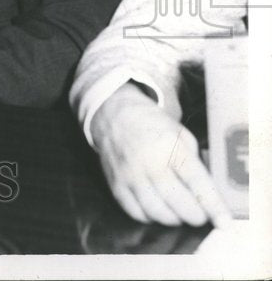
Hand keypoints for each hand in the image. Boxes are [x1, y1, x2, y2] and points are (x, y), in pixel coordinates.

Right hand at [90, 83, 231, 227]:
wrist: (113, 116)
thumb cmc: (151, 125)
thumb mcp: (179, 133)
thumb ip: (194, 161)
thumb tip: (207, 191)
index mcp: (169, 146)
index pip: (197, 182)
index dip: (213, 206)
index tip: (224, 222)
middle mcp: (148, 162)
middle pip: (179, 203)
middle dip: (195, 216)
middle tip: (200, 214)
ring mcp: (130, 175)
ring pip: (158, 213)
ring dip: (174, 219)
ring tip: (179, 212)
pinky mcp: (116, 184)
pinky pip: (136, 213)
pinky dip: (151, 217)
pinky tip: (157, 208)